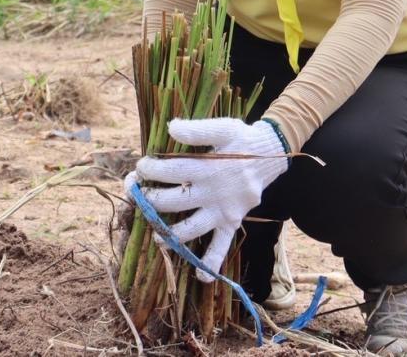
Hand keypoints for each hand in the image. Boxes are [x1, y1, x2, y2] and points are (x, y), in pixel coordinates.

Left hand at [131, 118, 288, 281]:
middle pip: (176, 201)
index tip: (140, 167)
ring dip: (171, 234)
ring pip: (192, 228)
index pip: (172, 170)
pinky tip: (200, 278)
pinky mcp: (231, 222)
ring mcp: (222, 211)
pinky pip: (222, 246)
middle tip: (136, 194)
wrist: (270, 155)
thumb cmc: (241, 139)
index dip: (150, 169)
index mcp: (208, 167)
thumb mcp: (222, 127)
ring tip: (155, 234)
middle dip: (151, 199)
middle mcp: (214, 192)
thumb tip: (171, 128)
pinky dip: (212, 262)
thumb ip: (197, 130)